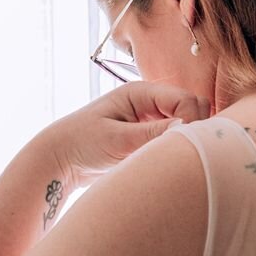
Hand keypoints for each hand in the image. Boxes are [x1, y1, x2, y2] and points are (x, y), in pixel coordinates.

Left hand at [43, 82, 213, 188]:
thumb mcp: (117, 139)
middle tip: (181, 154)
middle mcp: (150, 102)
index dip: (192, 121)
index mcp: (141, 92)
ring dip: (187, 140)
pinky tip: (168, 163)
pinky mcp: (150, 136)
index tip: (184, 145)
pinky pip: (176, 139)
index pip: (185, 100)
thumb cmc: (81, 144)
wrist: (60, 160)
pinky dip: (178, 149)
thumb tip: (186, 127)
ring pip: (188, 124)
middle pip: (193, 108)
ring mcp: (152, 119)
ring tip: (173, 159)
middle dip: (194, 129)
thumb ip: (152, 133)